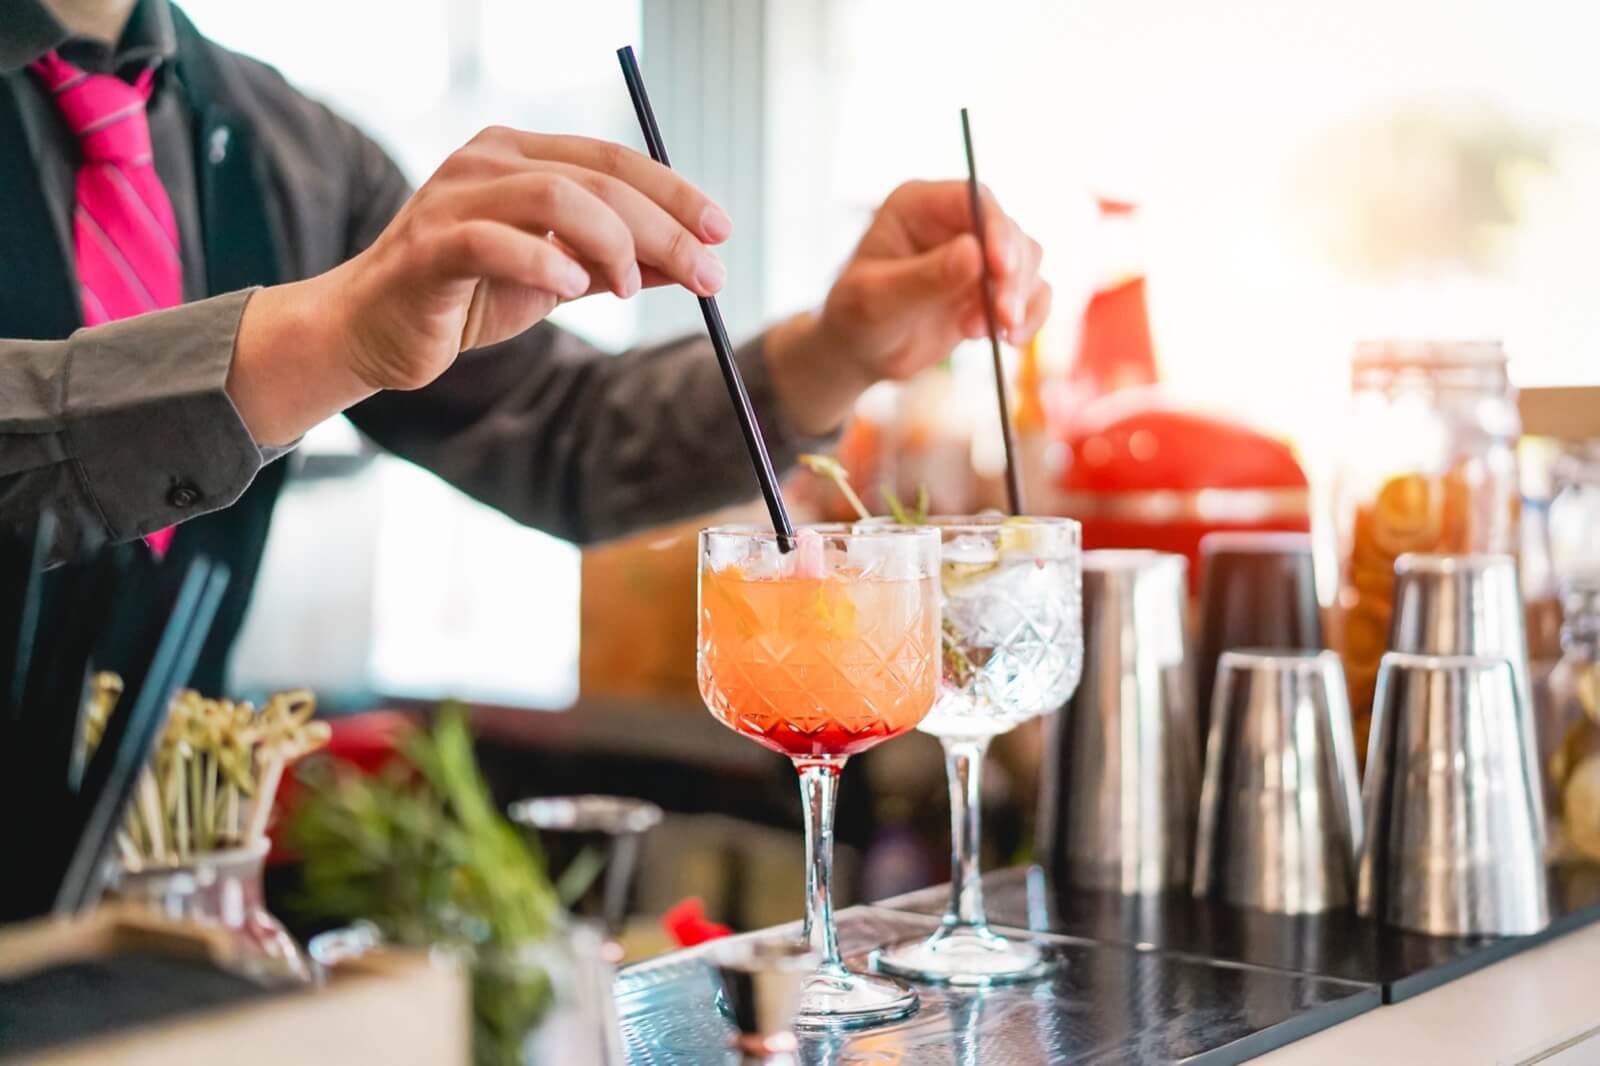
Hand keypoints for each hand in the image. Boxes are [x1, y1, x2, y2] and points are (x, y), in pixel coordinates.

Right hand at [230, 126, 732, 443]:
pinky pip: (495, 242)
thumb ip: (619, 265)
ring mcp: (453, 198)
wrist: (376, 333)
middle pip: (596, 178)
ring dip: (611, 244)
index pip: (613, 159)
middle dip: (663, 228)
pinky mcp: (429, 248)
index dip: (674, 193)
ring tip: (627, 289)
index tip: (721, 231)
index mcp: (520, 156)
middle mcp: (487, 161)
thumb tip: (695, 263)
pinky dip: (545, 263)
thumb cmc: (466, 299)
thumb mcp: (558, 279)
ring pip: (554, 197)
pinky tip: (574, 289)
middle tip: (707, 275)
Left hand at [765, 180, 1049, 435]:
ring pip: (1028, 261)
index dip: (997, 230)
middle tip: (1002, 318)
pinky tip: (1007, 341)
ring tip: (979, 334)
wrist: (862, 352)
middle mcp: (955, 222)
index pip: (975, 200)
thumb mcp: (877, 300)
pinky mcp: (993, 286)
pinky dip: (1030, 316)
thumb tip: (974, 253)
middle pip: (1010, 232)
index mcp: (919, 206)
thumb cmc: (856, 318)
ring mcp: (978, 254)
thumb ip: (923, 277)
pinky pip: (1034, 293)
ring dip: (1018, 300)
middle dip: (1012, 278)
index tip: (1001, 270)